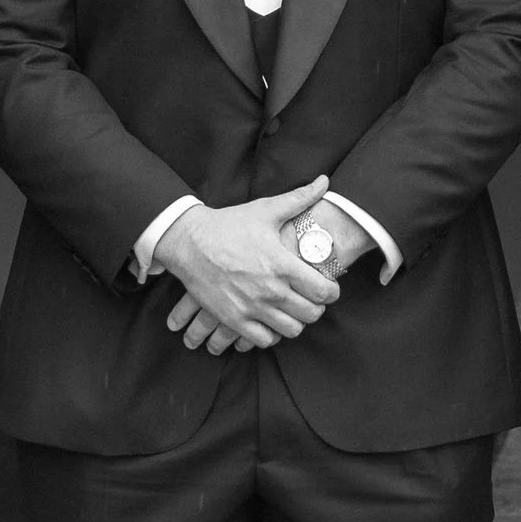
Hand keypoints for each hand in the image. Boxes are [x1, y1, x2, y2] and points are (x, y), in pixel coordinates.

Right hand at [158, 178, 341, 355]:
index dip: (332, 292)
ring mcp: (251, 307)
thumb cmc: (229, 224)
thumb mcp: (265, 209)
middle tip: (312, 299)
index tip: (329, 287)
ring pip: (291, 330)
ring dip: (296, 321)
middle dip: (317, 307)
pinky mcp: (233, 319)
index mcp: (282, 264)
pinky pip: (264, 340)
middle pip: (311, 314)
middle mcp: (270, 290)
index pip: (323, 291)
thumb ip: (299, 198)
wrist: (188, 241)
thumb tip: (324, 181)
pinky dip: (271, 333)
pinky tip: (270, 320)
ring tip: (292, 310)